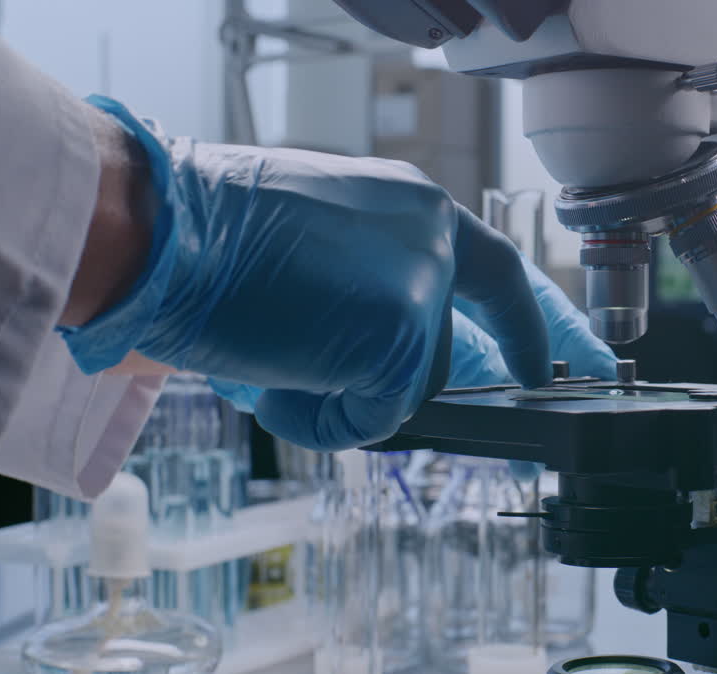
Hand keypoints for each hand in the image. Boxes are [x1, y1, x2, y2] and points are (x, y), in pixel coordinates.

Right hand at [61, 96, 551, 449]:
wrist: (164, 233)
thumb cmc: (211, 233)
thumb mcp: (316, 238)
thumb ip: (368, 277)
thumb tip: (372, 342)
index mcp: (416, 207)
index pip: (499, 271)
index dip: (529, 324)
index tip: (552, 364)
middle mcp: (434, 243)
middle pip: (440, 354)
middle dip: (383, 383)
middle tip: (322, 389)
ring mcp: (423, 294)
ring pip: (407, 391)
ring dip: (338, 397)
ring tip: (271, 367)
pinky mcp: (400, 345)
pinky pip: (373, 420)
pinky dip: (319, 422)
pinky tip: (271, 387)